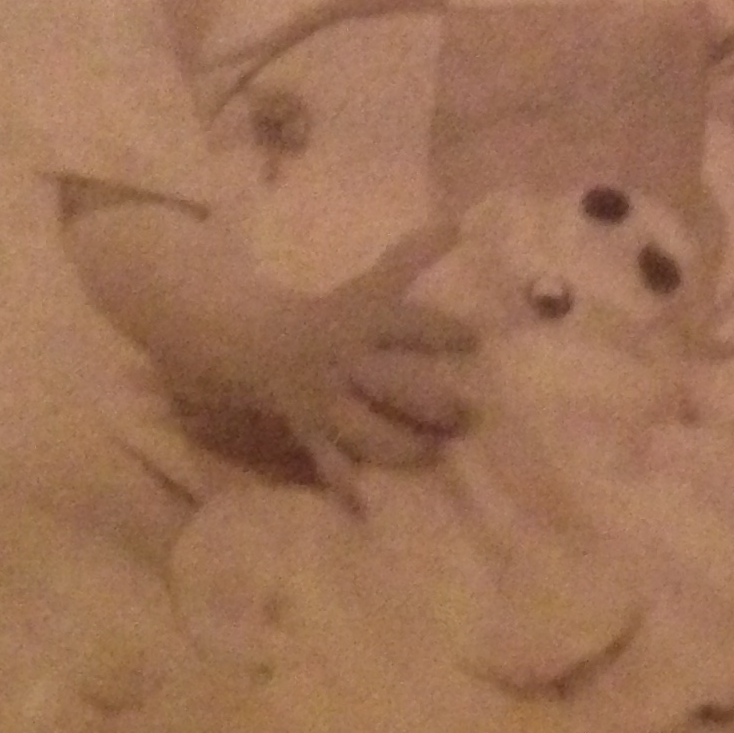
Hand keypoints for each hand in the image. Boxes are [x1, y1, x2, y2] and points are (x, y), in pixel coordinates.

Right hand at [226, 232, 477, 473]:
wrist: (257, 344)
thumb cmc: (332, 315)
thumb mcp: (371, 285)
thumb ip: (413, 257)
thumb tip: (458, 223)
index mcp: (362, 323)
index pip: (405, 324)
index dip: (439, 331)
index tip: (476, 341)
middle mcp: (347, 364)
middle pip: (392, 385)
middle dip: (430, 404)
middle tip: (469, 417)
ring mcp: (327, 402)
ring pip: (365, 431)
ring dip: (400, 447)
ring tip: (435, 458)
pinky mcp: (312, 433)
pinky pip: (328, 464)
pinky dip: (345, 487)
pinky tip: (365, 510)